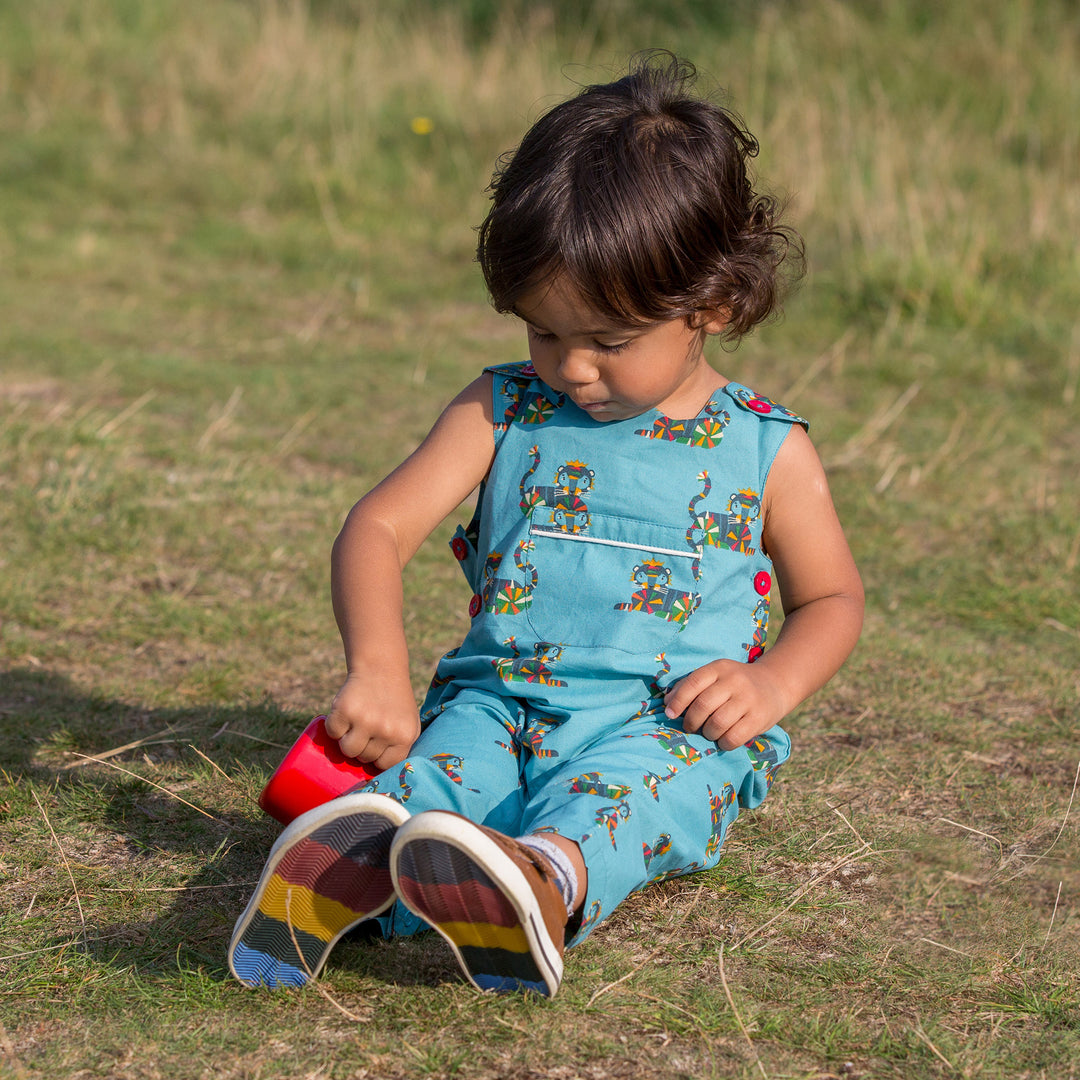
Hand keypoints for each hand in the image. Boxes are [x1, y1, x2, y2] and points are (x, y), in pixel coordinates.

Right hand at [324, 667, 420, 768]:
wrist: (381, 668)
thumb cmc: (395, 701)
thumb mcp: (409, 724)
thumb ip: (401, 748)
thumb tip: (383, 776)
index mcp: (405, 736)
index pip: (385, 766)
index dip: (377, 758)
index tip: (376, 746)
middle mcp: (386, 730)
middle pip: (364, 758)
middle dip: (363, 746)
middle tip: (368, 726)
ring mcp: (365, 720)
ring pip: (347, 750)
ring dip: (346, 740)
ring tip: (356, 723)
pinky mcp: (344, 710)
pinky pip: (332, 733)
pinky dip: (334, 725)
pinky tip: (346, 713)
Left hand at [663, 659, 786, 749]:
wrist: (775, 684)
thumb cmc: (735, 683)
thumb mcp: (715, 676)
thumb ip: (690, 685)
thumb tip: (667, 702)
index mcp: (719, 668)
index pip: (693, 683)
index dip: (678, 701)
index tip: (670, 714)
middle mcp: (734, 681)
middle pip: (703, 705)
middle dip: (691, 721)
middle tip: (691, 727)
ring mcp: (748, 699)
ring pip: (718, 723)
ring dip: (707, 733)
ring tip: (709, 732)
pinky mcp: (759, 718)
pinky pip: (734, 737)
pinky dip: (723, 742)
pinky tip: (723, 739)